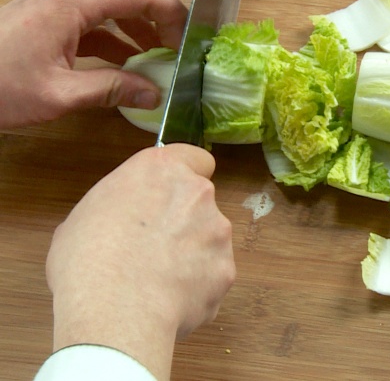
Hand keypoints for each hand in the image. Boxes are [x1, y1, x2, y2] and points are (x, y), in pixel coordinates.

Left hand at [0, 0, 186, 128]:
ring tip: (161, 56)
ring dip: (143, 23)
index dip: (172, 15)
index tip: (186, 45)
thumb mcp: (59, 95)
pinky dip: (121, 34)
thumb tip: (154, 94)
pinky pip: (98, 15)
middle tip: (180, 46)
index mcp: (72, 2)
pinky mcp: (51, 16)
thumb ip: (112, 90)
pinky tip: (132, 62)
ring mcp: (58, 1)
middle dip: (163, 13)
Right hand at [45, 144, 235, 380]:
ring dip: (192, 255)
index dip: (185, 177)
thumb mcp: (83, 217)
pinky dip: (196, 287)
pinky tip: (168, 302)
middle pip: (200, 203)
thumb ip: (120, 208)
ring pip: (210, 240)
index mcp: (161, 170)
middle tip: (153, 248)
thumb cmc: (86, 260)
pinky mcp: (227, 269)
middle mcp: (197, 193)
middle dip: (184, 222)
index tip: (169, 196)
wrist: (114, 311)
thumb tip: (123, 225)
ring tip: (157, 282)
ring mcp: (218, 232)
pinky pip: (212, 275)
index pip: (195, 158)